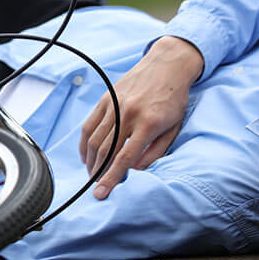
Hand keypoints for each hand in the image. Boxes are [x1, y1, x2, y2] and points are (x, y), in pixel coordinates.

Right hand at [79, 36, 203, 199]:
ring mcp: (114, 106)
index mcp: (148, 124)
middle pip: (105, 151)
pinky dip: (84, 143)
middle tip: (96, 187)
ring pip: (94, 139)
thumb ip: (155, 151)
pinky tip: (86, 156)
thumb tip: (134, 168)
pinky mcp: (105, 100)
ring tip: (92, 174)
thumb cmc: (174, 99)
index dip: (110, 178)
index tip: (101, 194)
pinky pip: (89, 125)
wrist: (167, 66)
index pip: (124, 158)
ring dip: (91, 161)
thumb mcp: (173, 128)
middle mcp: (128, 114)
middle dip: (97, 173)